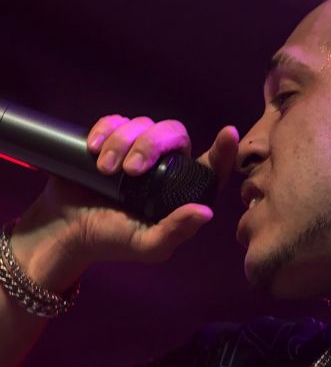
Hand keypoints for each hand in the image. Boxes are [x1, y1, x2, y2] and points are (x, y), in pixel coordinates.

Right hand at [14, 116, 239, 280]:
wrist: (65, 230)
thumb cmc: (111, 241)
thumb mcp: (147, 245)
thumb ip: (176, 231)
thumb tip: (206, 212)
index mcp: (180, 190)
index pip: (210, 166)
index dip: (223, 150)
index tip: (228, 133)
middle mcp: (163, 166)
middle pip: (173, 133)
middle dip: (152, 145)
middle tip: (131, 170)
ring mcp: (136, 150)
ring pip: (142, 124)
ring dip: (121, 143)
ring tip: (104, 170)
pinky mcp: (109, 140)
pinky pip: (115, 121)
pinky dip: (104, 130)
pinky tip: (92, 148)